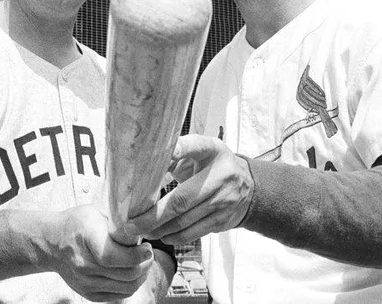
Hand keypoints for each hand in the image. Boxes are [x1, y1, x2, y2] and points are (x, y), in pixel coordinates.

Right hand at [47, 205, 153, 301]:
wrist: (52, 242)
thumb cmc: (75, 224)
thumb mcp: (96, 211)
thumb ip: (118, 220)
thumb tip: (143, 225)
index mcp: (86, 238)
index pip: (113, 256)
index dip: (136, 255)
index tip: (146, 246)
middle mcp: (84, 265)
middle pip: (126, 274)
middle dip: (145, 264)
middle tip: (148, 252)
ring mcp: (85, 282)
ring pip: (127, 287)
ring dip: (142, 275)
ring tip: (143, 261)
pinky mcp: (89, 294)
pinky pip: (119, 295)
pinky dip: (131, 285)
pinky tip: (132, 270)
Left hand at [128, 135, 253, 244]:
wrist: (250, 186)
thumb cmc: (214, 164)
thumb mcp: (201, 150)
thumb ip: (177, 154)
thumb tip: (145, 160)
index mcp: (213, 151)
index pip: (194, 146)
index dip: (177, 149)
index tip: (156, 153)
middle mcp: (221, 176)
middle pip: (182, 199)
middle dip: (154, 215)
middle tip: (131, 223)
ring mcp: (223, 201)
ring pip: (185, 221)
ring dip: (160, 229)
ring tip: (140, 231)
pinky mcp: (222, 221)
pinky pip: (195, 232)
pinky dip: (175, 237)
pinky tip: (161, 236)